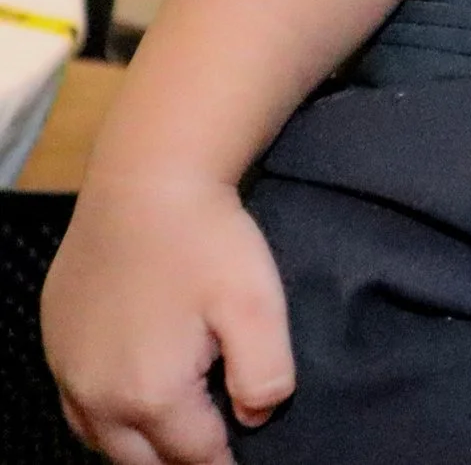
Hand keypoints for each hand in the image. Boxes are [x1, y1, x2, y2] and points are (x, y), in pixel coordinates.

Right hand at [44, 173, 294, 464]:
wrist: (146, 183)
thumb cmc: (206, 242)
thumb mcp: (256, 305)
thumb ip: (264, 373)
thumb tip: (255, 417)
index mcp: (150, 394)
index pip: (195, 456)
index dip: (225, 462)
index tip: (244, 460)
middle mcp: (98, 395)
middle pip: (142, 461)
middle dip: (180, 461)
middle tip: (213, 450)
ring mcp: (69, 371)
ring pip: (103, 441)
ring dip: (141, 446)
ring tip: (179, 436)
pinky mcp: (56, 344)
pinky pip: (77, 408)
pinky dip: (107, 420)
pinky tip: (133, 405)